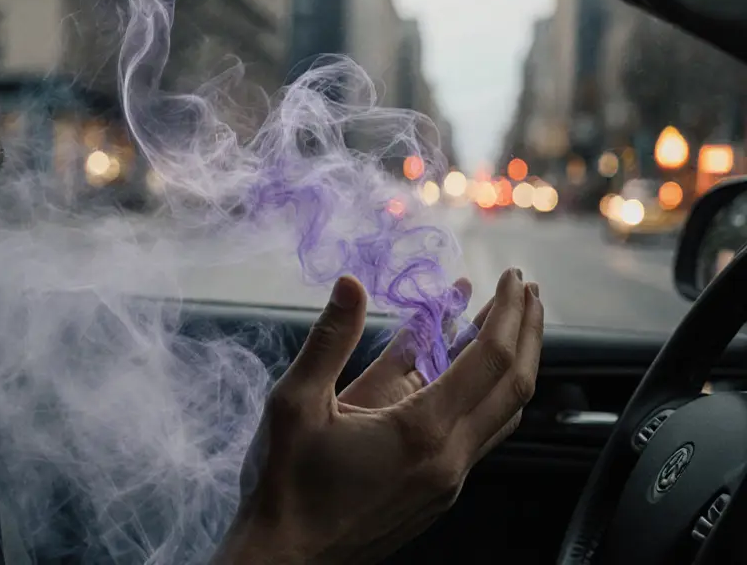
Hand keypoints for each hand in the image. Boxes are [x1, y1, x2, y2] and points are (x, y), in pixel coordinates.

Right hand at [214, 269, 542, 564]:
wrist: (287, 560)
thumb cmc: (286, 485)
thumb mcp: (295, 403)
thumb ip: (329, 340)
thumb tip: (351, 283)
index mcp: (420, 430)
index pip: (490, 358)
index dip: (506, 311)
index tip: (511, 276)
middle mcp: (449, 459)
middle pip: (515, 385)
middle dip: (526, 330)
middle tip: (526, 289)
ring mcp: (449, 482)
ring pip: (506, 414)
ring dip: (517, 364)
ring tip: (509, 326)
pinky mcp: (439, 495)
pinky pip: (482, 436)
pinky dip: (490, 395)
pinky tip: (471, 378)